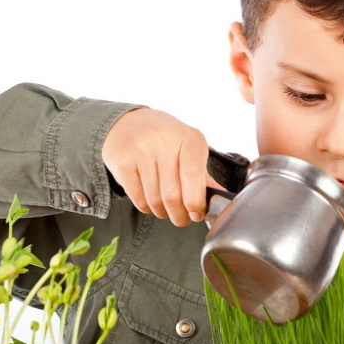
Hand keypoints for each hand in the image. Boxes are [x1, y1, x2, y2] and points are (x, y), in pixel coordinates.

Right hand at [102, 108, 221, 226]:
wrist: (130, 124)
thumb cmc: (167, 142)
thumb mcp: (190, 151)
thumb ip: (204, 177)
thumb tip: (221, 201)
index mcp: (189, 138)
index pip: (193, 174)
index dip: (195, 201)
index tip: (197, 214)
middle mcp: (164, 141)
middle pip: (172, 195)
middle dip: (179, 215)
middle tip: (182, 219)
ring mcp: (141, 151)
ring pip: (155, 201)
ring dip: (163, 213)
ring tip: (166, 209)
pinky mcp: (122, 163)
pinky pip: (138, 200)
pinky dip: (147, 208)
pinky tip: (151, 200)